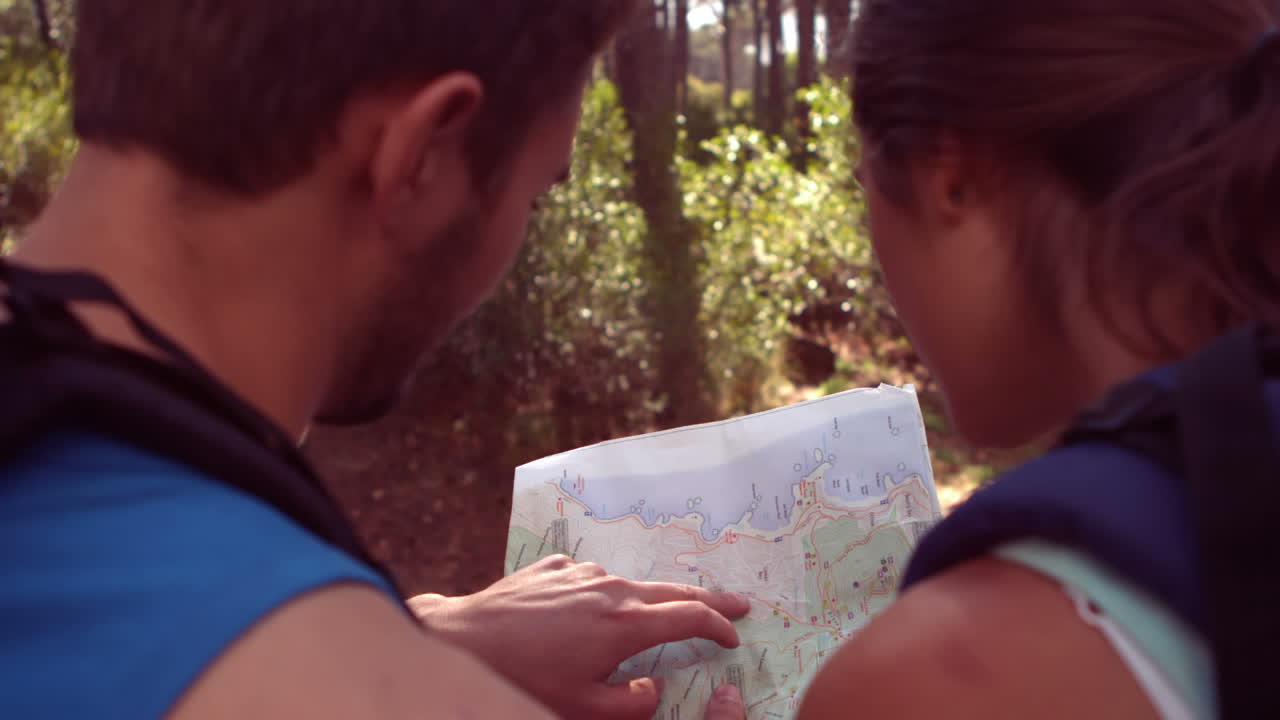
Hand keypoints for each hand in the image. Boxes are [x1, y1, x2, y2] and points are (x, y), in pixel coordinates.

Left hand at [408, 554, 750, 718]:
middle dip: (709, 599)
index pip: (691, 618)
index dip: (719, 626)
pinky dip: (604, 595)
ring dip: (651, 599)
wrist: (464, 639)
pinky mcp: (555, 567)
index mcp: (626, 623)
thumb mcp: (585, 708)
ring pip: (630, 584)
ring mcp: (582, 572)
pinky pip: (592, 580)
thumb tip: (654, 685)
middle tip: (737, 604)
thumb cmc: (525, 678)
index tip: (734, 637)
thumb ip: (634, 702)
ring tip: (659, 614)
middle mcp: (610, 588)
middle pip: (673, 590)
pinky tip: (590, 613)